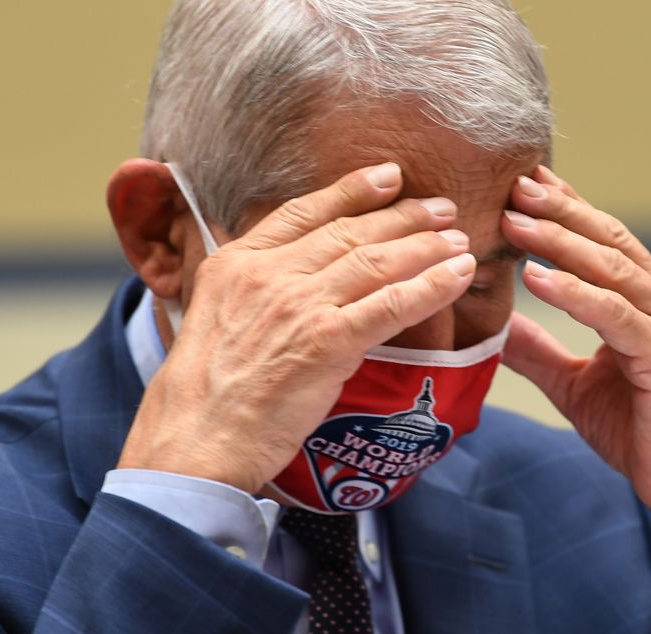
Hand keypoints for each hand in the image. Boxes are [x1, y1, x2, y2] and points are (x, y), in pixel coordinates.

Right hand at [118, 163, 475, 493]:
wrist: (193, 439)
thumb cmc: (201, 400)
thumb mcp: (210, 321)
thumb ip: (252, 296)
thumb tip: (292, 294)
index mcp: (235, 264)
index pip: (303, 212)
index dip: (351, 191)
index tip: (388, 177)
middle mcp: (268, 274)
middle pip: (348, 232)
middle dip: (402, 216)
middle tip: (441, 208)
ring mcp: (298, 305)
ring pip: (375, 262)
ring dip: (424, 247)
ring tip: (457, 239)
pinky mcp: (326, 342)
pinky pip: (391, 304)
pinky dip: (430, 286)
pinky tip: (457, 275)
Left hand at [501, 166, 650, 569]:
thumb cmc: (642, 431)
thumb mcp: (575, 385)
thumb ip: (540, 351)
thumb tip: (497, 327)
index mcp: (645, 299)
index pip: (601, 240)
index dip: (563, 208)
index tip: (521, 183)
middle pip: (605, 240)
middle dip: (558, 210)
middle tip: (513, 184)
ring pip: (609, 268)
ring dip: (558, 241)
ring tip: (514, 221)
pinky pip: (613, 314)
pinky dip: (574, 293)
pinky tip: (536, 277)